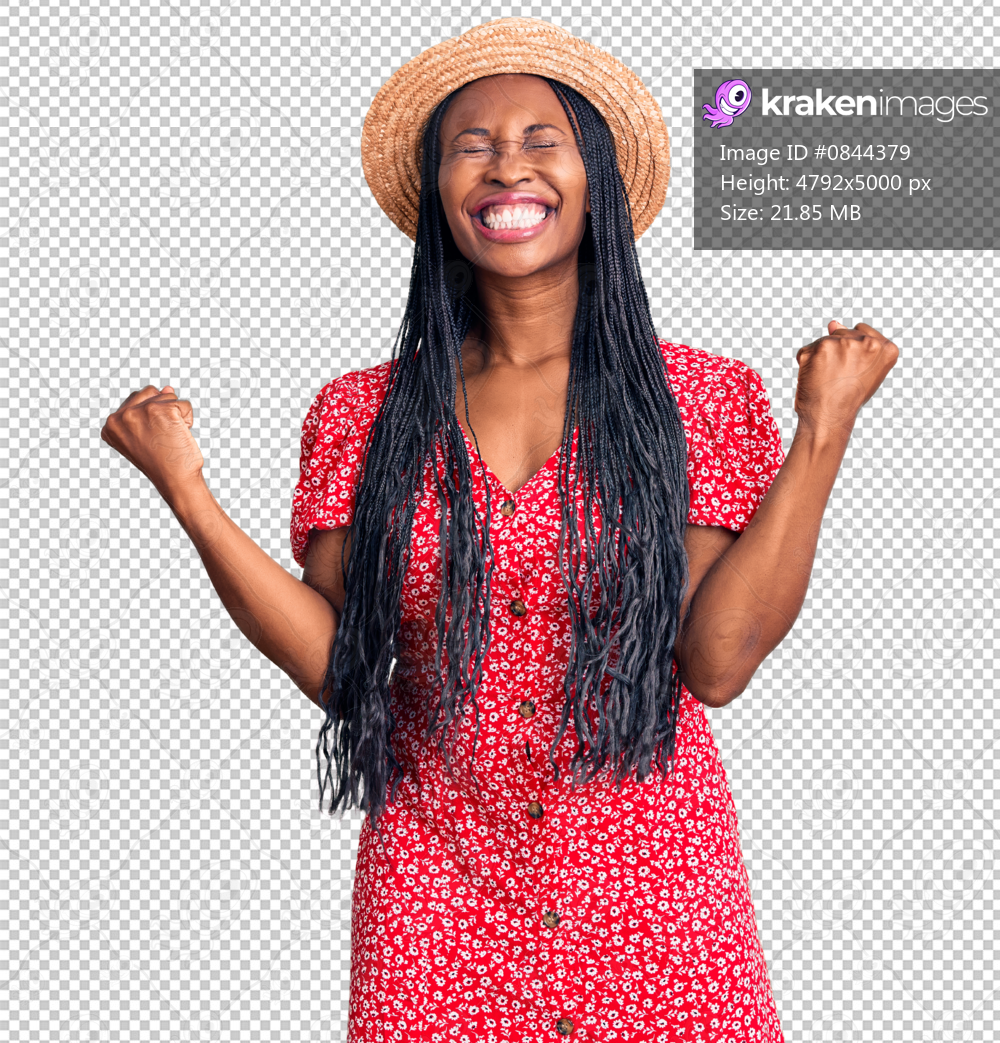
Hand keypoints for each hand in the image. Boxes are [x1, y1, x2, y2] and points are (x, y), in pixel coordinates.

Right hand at [101, 385, 205, 496]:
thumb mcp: (148, 434)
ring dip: (176, 416)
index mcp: (110, 425)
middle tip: (161, 438)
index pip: (137, 400)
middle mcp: (121, 416)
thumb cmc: (162, 462)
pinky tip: (180, 437)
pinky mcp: (163, 410)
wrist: (175, 480)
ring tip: (170, 438)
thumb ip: (150, 408)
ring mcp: (141, 411)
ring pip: (168, 396)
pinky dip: (188, 420)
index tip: (150, 439)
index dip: (151, 418)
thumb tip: (167, 388)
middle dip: (163, 411)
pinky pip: (184, 404)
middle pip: (151, 392)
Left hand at [794, 320, 899, 434]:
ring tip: (827, 379)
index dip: (853, 351)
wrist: (830, 418)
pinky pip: (806, 350)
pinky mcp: (821, 347)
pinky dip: (806, 363)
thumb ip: (855, 343)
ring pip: (825, 340)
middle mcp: (868, 342)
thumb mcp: (864, 371)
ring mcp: (844, 343)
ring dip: (821, 357)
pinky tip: (814, 378)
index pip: (862, 331)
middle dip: (837, 351)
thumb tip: (833, 322)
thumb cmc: (848, 398)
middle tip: (839, 377)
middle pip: (843, 332)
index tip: (853, 369)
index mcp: (887, 348)